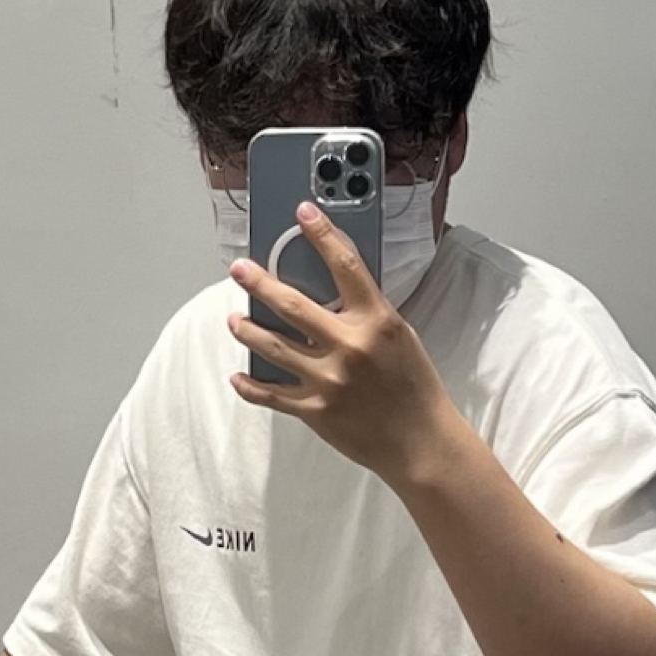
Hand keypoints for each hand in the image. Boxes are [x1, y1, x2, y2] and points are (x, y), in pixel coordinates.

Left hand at [228, 201, 457, 481]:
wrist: (421, 442)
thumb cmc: (415, 388)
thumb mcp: (399, 337)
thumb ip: (367, 314)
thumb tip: (332, 294)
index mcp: (375, 321)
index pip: (345, 264)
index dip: (321, 234)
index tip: (303, 214)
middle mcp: (348, 347)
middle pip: (291, 305)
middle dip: (259, 283)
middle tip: (239, 269)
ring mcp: (328, 380)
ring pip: (272, 347)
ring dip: (247, 330)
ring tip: (234, 319)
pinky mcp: (315, 411)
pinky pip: (272, 396)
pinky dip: (251, 386)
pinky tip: (238, 376)